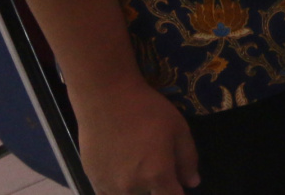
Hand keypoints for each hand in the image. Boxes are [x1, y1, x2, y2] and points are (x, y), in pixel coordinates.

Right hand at [74, 77, 199, 194]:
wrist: (106, 99)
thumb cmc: (147, 110)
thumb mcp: (178, 128)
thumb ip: (187, 159)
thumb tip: (192, 183)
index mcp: (157, 175)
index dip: (176, 191)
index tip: (176, 184)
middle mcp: (132, 187)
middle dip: (157, 188)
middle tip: (156, 165)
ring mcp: (109, 186)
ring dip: (137, 189)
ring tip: (138, 164)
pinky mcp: (92, 179)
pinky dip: (117, 190)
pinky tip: (121, 174)